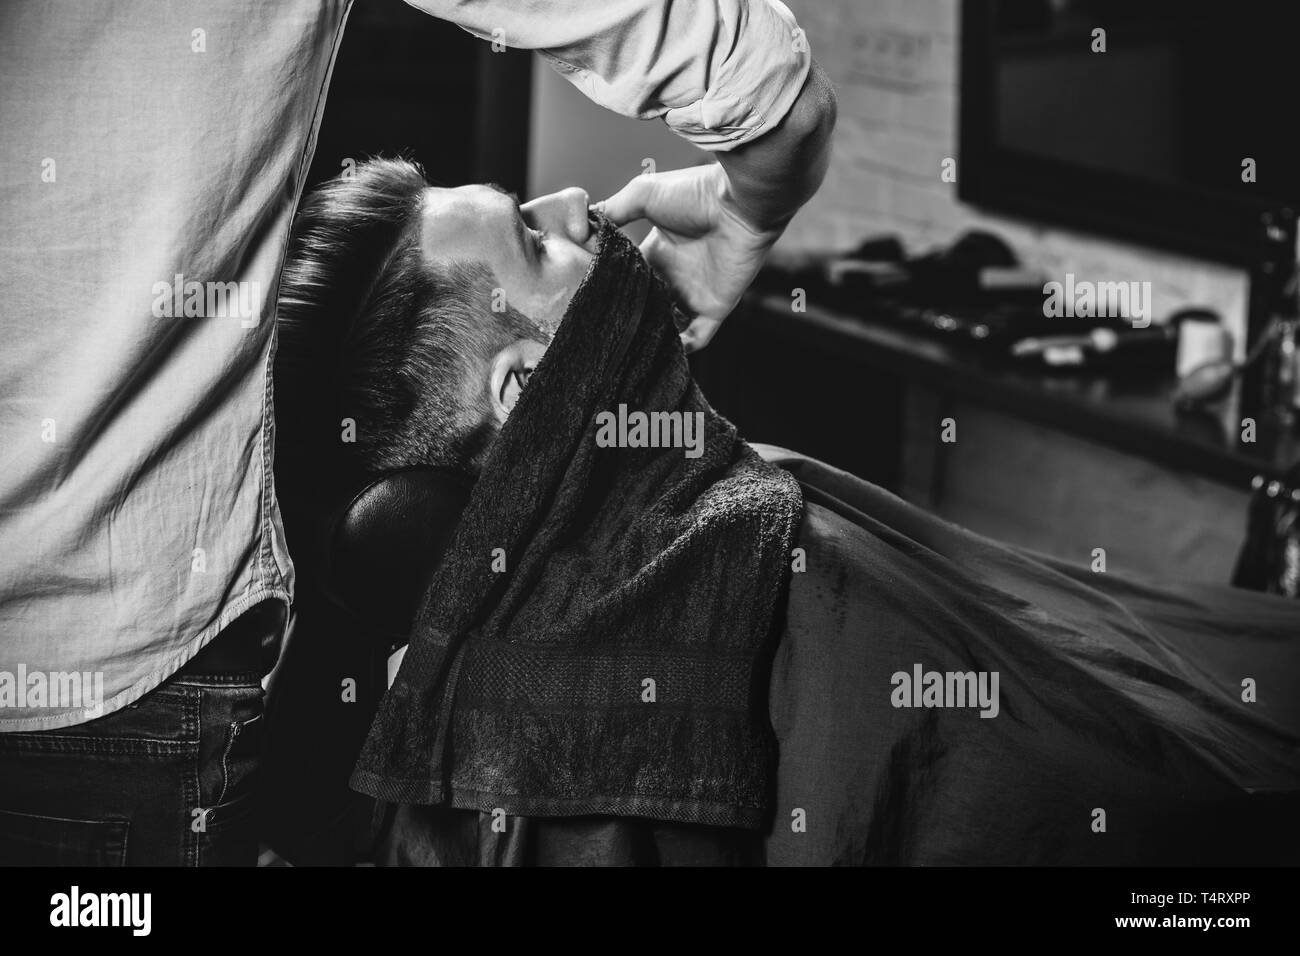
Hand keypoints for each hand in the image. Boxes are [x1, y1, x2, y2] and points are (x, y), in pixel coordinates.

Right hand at [597, 163, 780, 352]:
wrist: (739, 202)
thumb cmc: (694, 193)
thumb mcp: (643, 195)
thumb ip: (613, 211)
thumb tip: (581, 228)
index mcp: (658, 252)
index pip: (630, 279)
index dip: (612, 289)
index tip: (588, 300)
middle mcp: (675, 276)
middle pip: (647, 306)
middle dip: (629, 319)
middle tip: (602, 331)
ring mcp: (695, 294)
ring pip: (669, 326)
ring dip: (652, 336)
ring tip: (627, 348)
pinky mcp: (715, 308)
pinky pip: (697, 338)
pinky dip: (681, 349)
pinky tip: (659, 351)